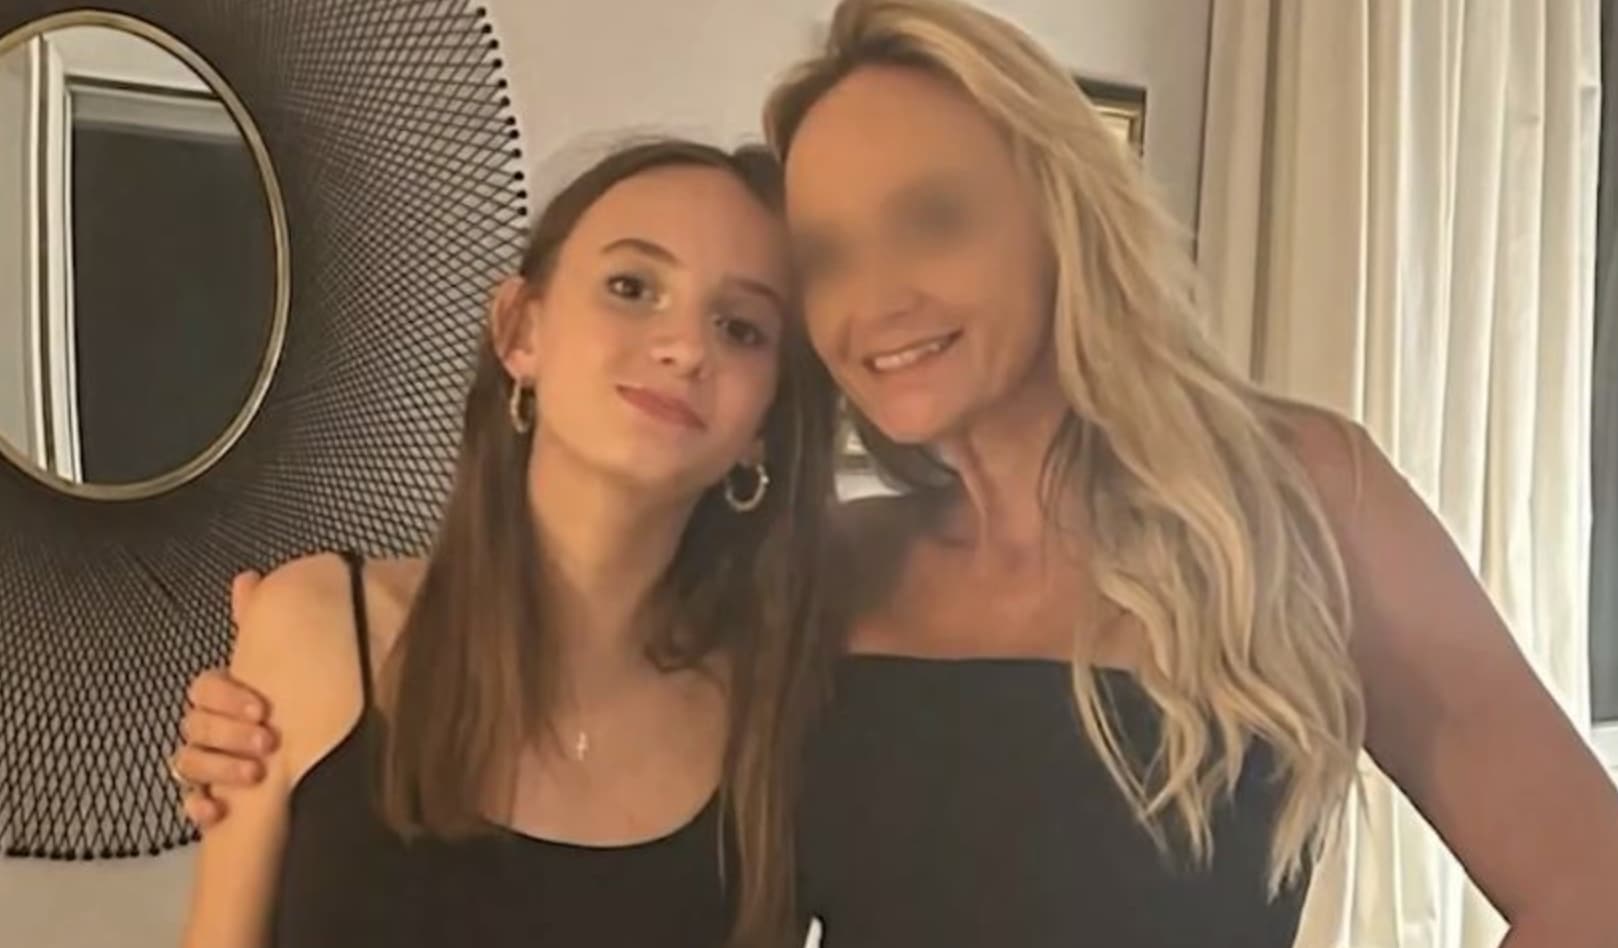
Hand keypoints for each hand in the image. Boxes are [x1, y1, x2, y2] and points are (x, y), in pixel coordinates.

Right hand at [174, 571, 277, 828]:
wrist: (311, 767)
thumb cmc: (292, 707)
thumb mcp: (283, 666)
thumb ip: (262, 623)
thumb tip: (248, 576)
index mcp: (225, 695)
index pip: (205, 687)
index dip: (228, 696)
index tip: (263, 708)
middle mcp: (209, 727)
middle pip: (195, 725)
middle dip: (228, 733)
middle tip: (268, 742)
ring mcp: (206, 763)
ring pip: (188, 761)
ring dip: (218, 768)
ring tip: (256, 775)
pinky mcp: (211, 798)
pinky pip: (189, 803)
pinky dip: (199, 807)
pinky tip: (217, 812)